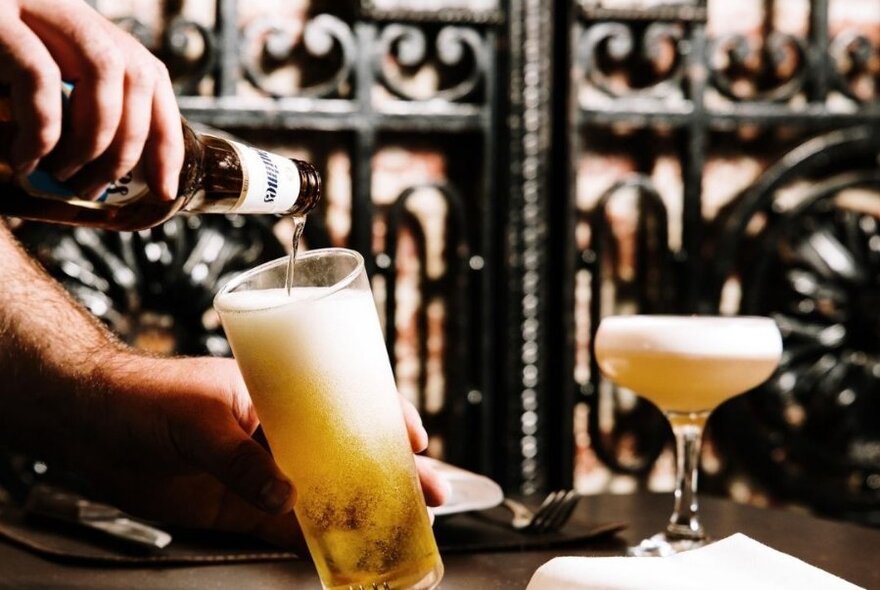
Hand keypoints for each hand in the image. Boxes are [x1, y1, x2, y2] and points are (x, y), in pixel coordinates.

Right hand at [0, 0, 182, 198]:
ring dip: (95, 136)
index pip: (149, 73)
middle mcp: (58, 8)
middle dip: (131, 143)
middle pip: (137, 71)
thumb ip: (70, 123)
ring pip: (105, 66)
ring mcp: (25, 4)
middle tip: (96, 186)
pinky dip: (43, 129)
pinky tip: (23, 162)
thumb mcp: (23, 111)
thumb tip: (118, 177)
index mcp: (75, 31)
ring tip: (64, 175)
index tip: (166, 187)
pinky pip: (39, 72)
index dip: (167, 133)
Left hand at [65, 352, 445, 549]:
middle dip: (390, 470)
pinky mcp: (241, 507)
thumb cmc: (144, 394)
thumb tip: (283, 496)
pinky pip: (287, 528)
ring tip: (403, 525)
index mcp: (276, 393)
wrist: (90, 423)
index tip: (414, 437)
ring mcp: (262, 471)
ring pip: (323, 493)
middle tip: (431, 489)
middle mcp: (277, 432)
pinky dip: (315, 542)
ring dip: (361, 510)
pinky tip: (344, 553)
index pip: (343, 401)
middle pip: (345, 452)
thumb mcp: (198, 415)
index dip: (383, 417)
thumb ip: (240, 458)